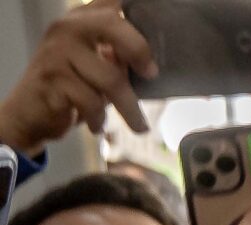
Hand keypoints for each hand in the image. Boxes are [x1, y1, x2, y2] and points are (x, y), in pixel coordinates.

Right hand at [0, 0, 150, 157]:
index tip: (152, 36)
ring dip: (129, 108)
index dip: (136, 11)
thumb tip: (157, 61)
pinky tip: (98, 125)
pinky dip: (100, 118)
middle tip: (152, 75)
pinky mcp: (51, 78)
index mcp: (82, 19)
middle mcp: (67, 28)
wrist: (31, 112)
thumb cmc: (75, 88)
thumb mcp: (100, 65)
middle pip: (113, 24)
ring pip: (110, 77)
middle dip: (140, 51)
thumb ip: (122, 53)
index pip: (112, 3)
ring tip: (138, 125)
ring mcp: (57, 50)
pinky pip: (92, 100)